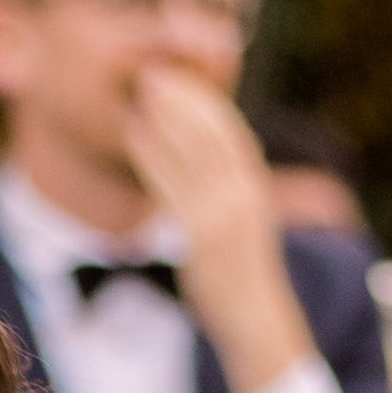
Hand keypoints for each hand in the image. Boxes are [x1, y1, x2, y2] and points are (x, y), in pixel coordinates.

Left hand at [121, 66, 316, 392]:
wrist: (257, 324)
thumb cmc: (242, 282)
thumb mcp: (238, 230)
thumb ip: (223, 198)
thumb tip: (207, 171)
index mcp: (253, 191)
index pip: (230, 133)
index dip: (206, 102)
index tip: (183, 75)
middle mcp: (243, 195)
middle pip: (211, 132)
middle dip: (184, 97)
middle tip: (154, 68)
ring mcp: (224, 213)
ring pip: (193, 150)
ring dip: (166, 114)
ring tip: (141, 87)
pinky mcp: (203, 235)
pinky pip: (172, 183)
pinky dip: (152, 152)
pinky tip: (134, 130)